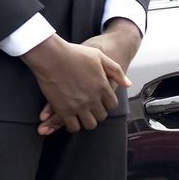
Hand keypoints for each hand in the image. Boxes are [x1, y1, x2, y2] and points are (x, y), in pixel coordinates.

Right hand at [38, 20, 141, 135]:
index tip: (99, 102)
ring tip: (80, 115)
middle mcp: (93, 99)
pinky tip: (69, 119)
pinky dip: (72, 125)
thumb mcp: (99, 56)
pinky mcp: (64, 110)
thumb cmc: (73, 53)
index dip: (106, 104)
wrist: (51, 55)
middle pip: (101, 116)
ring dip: (86, 121)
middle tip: (89, 109)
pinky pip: (73, 126)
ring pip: (89, 124)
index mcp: (103, 86)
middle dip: (96, 113)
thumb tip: (128, 84)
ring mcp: (79, 106)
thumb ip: (116, 70)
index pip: (112, 105)